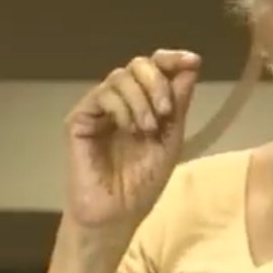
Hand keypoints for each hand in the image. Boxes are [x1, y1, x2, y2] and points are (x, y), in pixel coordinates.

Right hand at [63, 49, 200, 229]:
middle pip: (139, 64)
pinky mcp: (80, 119)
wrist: (116, 214)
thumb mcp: (171, 138)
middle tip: (165, 111)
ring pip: (121, 75)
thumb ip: (178, 102)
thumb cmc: (143, 183)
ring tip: (148, 129)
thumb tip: (191, 64)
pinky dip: (122, 107)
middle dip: (157, 81)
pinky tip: (128, 129)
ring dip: (141, 99)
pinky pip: (103, 94)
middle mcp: (120, 101)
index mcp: (144, 103)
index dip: (173, 58)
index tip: (193, 61)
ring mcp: (99, 108)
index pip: (156, 67)